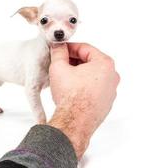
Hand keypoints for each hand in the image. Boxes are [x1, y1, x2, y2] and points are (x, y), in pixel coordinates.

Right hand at [48, 43, 119, 158]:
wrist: (74, 122)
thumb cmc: (70, 96)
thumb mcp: (58, 67)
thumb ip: (58, 52)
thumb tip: (58, 46)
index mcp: (105, 64)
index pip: (85, 48)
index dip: (69, 48)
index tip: (60, 50)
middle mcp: (112, 77)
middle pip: (90, 62)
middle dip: (73, 61)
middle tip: (60, 63)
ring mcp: (111, 91)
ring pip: (92, 76)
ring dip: (78, 74)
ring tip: (63, 78)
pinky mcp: (106, 103)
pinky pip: (94, 89)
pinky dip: (83, 86)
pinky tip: (70, 91)